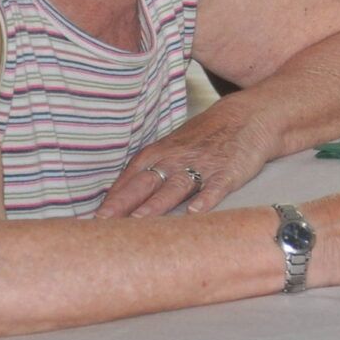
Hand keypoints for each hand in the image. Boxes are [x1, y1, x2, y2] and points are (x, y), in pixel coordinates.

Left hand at [96, 101, 278, 218]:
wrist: (248, 116)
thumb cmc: (205, 137)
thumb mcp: (172, 148)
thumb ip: (148, 173)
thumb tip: (116, 201)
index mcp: (157, 154)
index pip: (128, 179)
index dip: (111, 200)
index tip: (92, 222)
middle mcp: (175, 160)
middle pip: (144, 184)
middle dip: (123, 204)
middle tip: (104, 223)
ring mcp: (201, 166)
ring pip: (175, 187)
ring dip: (156, 204)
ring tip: (140, 221)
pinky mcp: (227, 173)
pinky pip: (215, 188)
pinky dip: (205, 199)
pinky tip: (195, 212)